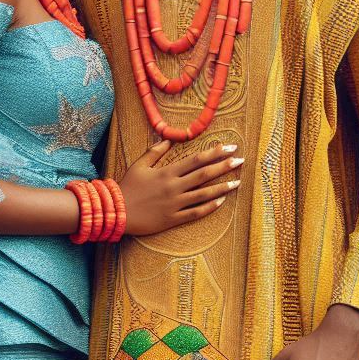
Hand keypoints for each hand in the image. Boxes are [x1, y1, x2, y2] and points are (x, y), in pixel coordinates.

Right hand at [120, 141, 242, 236]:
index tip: (229, 148)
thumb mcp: (139, 165)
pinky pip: (195, 212)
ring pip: (204, 194)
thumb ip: (155, 152)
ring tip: (238, 182)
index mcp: (167, 172)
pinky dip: (209, 207)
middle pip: (204, 175)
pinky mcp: (173, 218)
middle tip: (241, 160)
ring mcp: (175, 203)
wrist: (117, 211)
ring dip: (223, 187)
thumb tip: (169, 140)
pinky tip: (221, 202)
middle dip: (224, 166)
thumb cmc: (127, 187)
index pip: (196, 160)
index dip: (214, 153)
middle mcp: (174, 187)